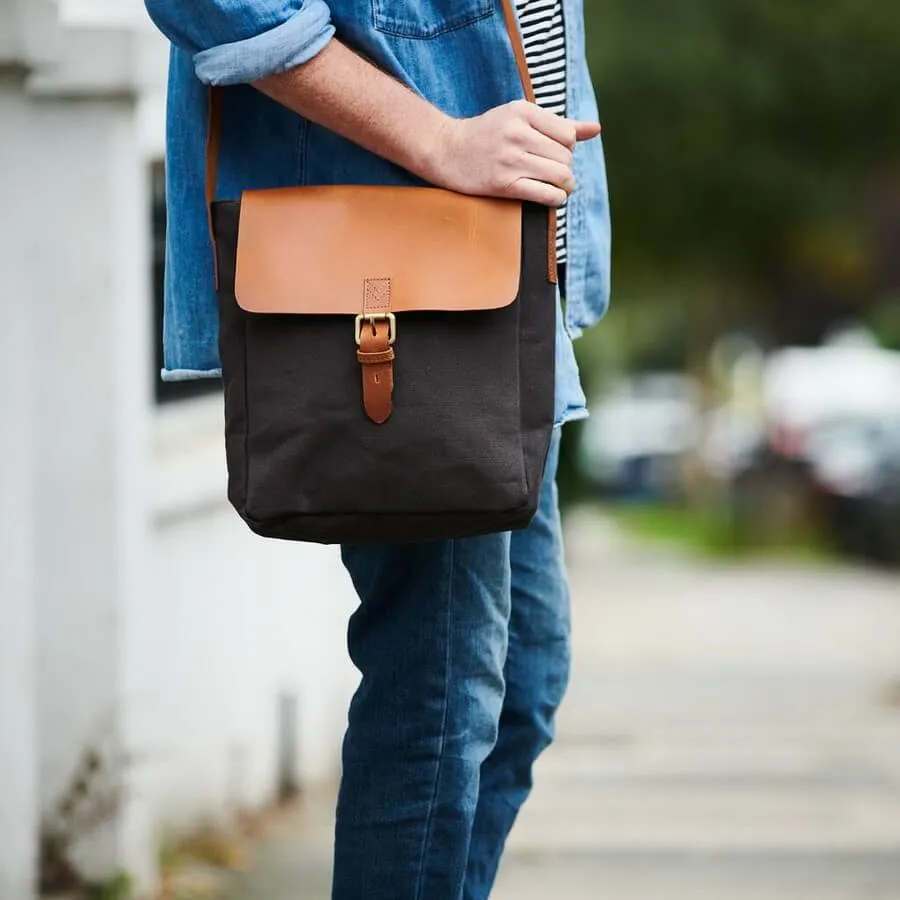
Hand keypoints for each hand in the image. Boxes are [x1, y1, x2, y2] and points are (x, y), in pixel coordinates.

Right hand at [422, 100, 601, 206]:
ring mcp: (510, 159)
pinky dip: (555, 199)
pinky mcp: (503, 183)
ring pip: (559, 176)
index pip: (568, 135)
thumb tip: (596, 129)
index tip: (555, 155)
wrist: (447, 150)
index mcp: (523, 112)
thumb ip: (559, 124)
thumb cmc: (487, 134)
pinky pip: (545, 194)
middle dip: (564, 169)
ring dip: (564, 186)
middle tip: (553, 173)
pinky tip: (552, 198)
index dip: (567, 149)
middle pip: (565, 157)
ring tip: (558, 187)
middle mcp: (517, 133)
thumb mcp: (520, 118)